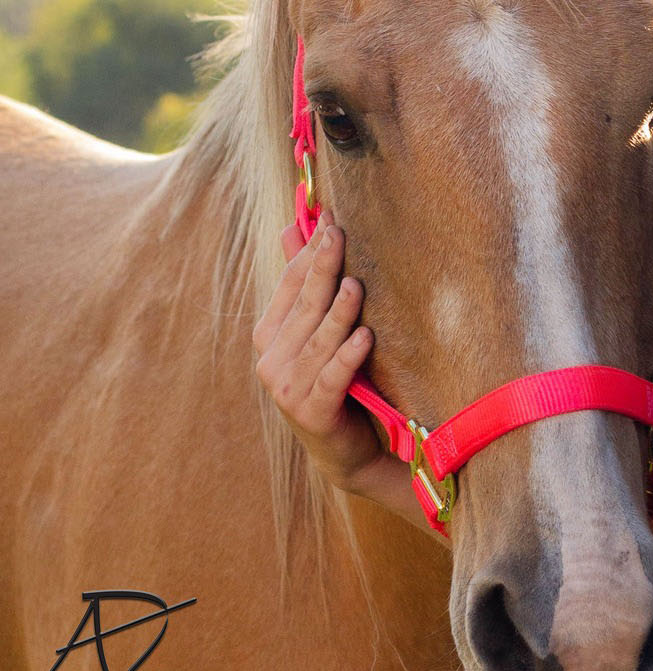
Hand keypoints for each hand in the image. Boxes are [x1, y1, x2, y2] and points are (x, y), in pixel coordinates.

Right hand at [252, 212, 384, 493]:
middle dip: (322, 268)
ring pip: (319, 340)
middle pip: (304, 306)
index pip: (289, 285)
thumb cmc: (333, 384)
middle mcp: (272, 360)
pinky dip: (349, 357)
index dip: (308, 252)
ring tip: (357, 285)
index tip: (331, 219)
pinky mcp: (313, 412)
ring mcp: (289, 388)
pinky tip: (365, 337)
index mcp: (269, 336)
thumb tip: (291, 228)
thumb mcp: (315, 334)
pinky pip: (333, 377)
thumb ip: (301, 285)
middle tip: (340, 235)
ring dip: (338, 312)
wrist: (344, 451)